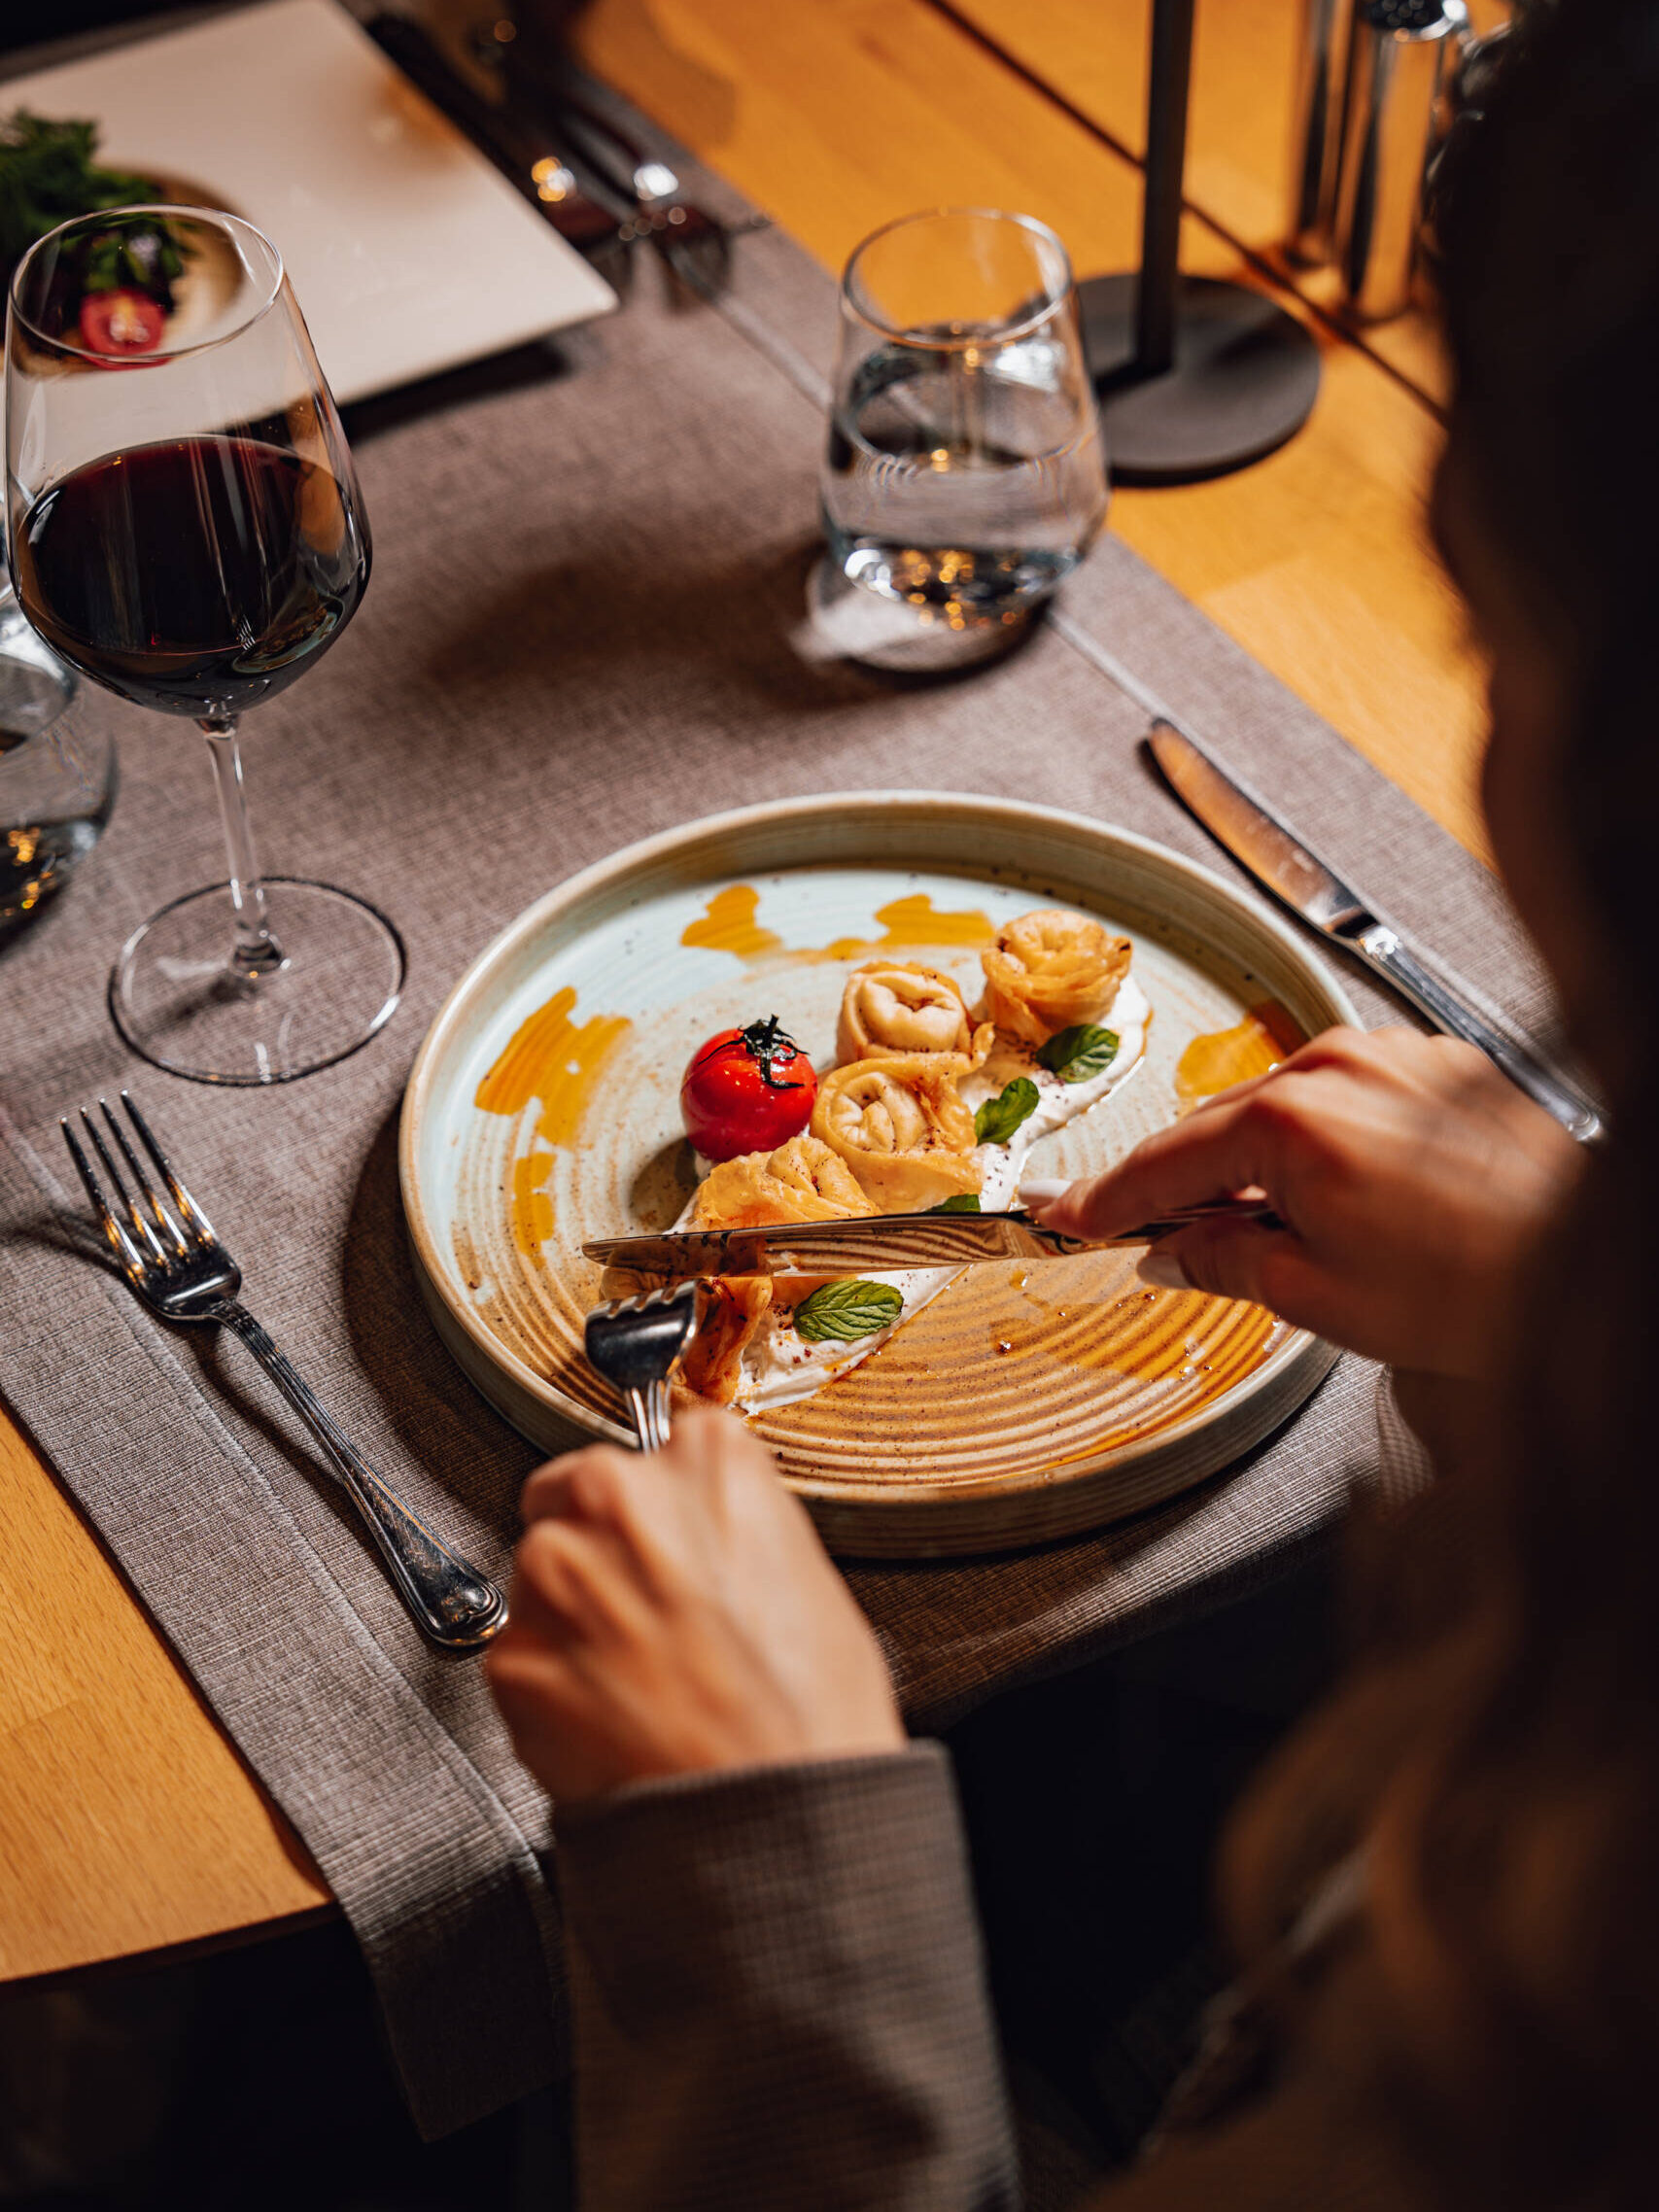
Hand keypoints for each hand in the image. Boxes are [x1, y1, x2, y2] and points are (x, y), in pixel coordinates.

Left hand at [485, 1408, 904, 1804]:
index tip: (669, 1538)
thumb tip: (702, 1535)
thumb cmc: (809, 1713)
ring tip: (640, 1680)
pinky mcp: (512, 1656)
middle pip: (574, 1497)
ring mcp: (555, 1574)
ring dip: (572, 1619)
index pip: (654, 1448)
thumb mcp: (806, 1572)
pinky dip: (552, 1688)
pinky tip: (613, 1717)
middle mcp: (617, 1497)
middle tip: (650, 1615)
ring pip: (540, 1578)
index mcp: (705, 1458)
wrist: (772, 1815)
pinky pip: (521, 1658)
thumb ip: (735, 1523)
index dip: (662, 1507)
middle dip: (600, 1548)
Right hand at [1028, 1027, 1579, 1378]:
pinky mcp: (1438, 1066)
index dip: (1107, 1196)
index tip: (1068, 1213)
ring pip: (1285, 1108)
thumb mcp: (1318, 1297)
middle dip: (1190, 1184)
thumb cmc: (1476, 1287)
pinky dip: (1323, 1143)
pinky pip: (1347, 1098)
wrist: (1588, 1264)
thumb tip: (1170, 1249)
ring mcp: (1393, 1057)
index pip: (1165, 1159)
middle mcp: (1338, 1067)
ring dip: (1263, 1165)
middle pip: (1222, 1125)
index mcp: (1291, 1120)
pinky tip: (1343, 1202)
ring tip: (1282, 1239)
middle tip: (1157, 1238)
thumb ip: (1223, 1261)